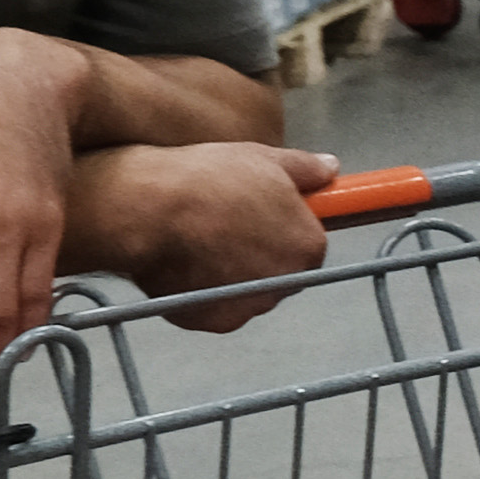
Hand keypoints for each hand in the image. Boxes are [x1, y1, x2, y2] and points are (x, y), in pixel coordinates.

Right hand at [80, 141, 349, 329]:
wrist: (148, 207)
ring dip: (232, 277)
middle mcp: (286, 284)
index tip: (257, 218)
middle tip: (224, 228)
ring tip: (198, 243)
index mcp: (308, 247)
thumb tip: (331, 168)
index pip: (306, 247)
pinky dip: (202, 292)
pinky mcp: (212, 320)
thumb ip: (306, 170)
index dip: (281, 232)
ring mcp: (249, 306)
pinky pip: (214, 307)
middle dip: (260, 257)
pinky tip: (183, 265)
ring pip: (248, 293)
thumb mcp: (264, 159)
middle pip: (279, 273)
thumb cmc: (209, 178)